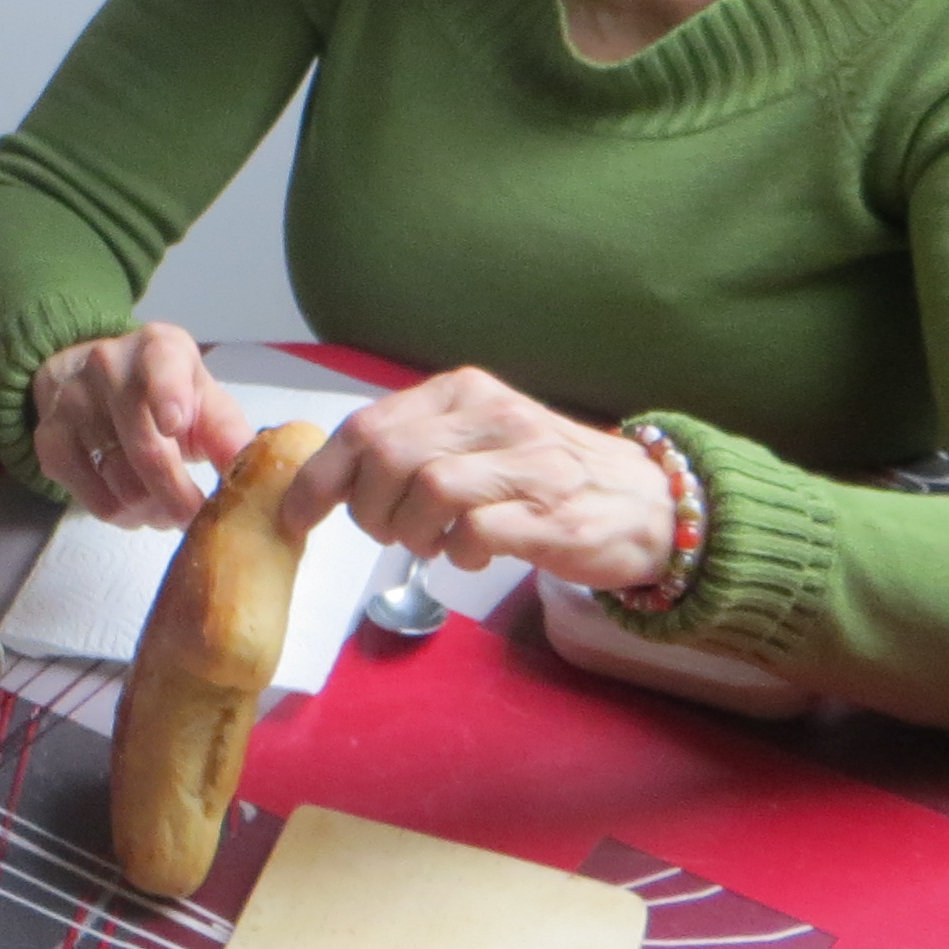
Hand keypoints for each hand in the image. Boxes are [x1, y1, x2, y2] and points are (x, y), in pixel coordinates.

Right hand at [29, 324, 252, 527]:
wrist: (92, 378)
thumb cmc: (165, 393)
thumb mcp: (204, 398)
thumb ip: (229, 434)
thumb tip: (256, 475)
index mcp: (158, 348)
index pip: (161, 365)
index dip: (168, 395)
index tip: (175, 424)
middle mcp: (108, 365)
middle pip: (147, 449)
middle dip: (180, 498)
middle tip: (199, 520)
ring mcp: (71, 400)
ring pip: (121, 484)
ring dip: (153, 511)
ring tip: (167, 507)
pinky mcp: (48, 437)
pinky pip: (93, 500)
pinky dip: (122, 515)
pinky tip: (135, 504)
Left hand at [273, 367, 679, 592]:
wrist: (652, 502)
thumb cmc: (550, 475)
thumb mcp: (481, 438)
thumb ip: (418, 444)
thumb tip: (335, 475)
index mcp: (466, 393)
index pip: (367, 426)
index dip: (320, 476)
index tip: (296, 514)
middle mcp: (496, 417)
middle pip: (389, 458)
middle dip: (368, 509)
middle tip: (389, 533)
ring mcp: (529, 465)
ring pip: (429, 491)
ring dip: (413, 533)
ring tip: (434, 544)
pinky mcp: (554, 515)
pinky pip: (476, 532)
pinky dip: (458, 552)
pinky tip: (471, 555)